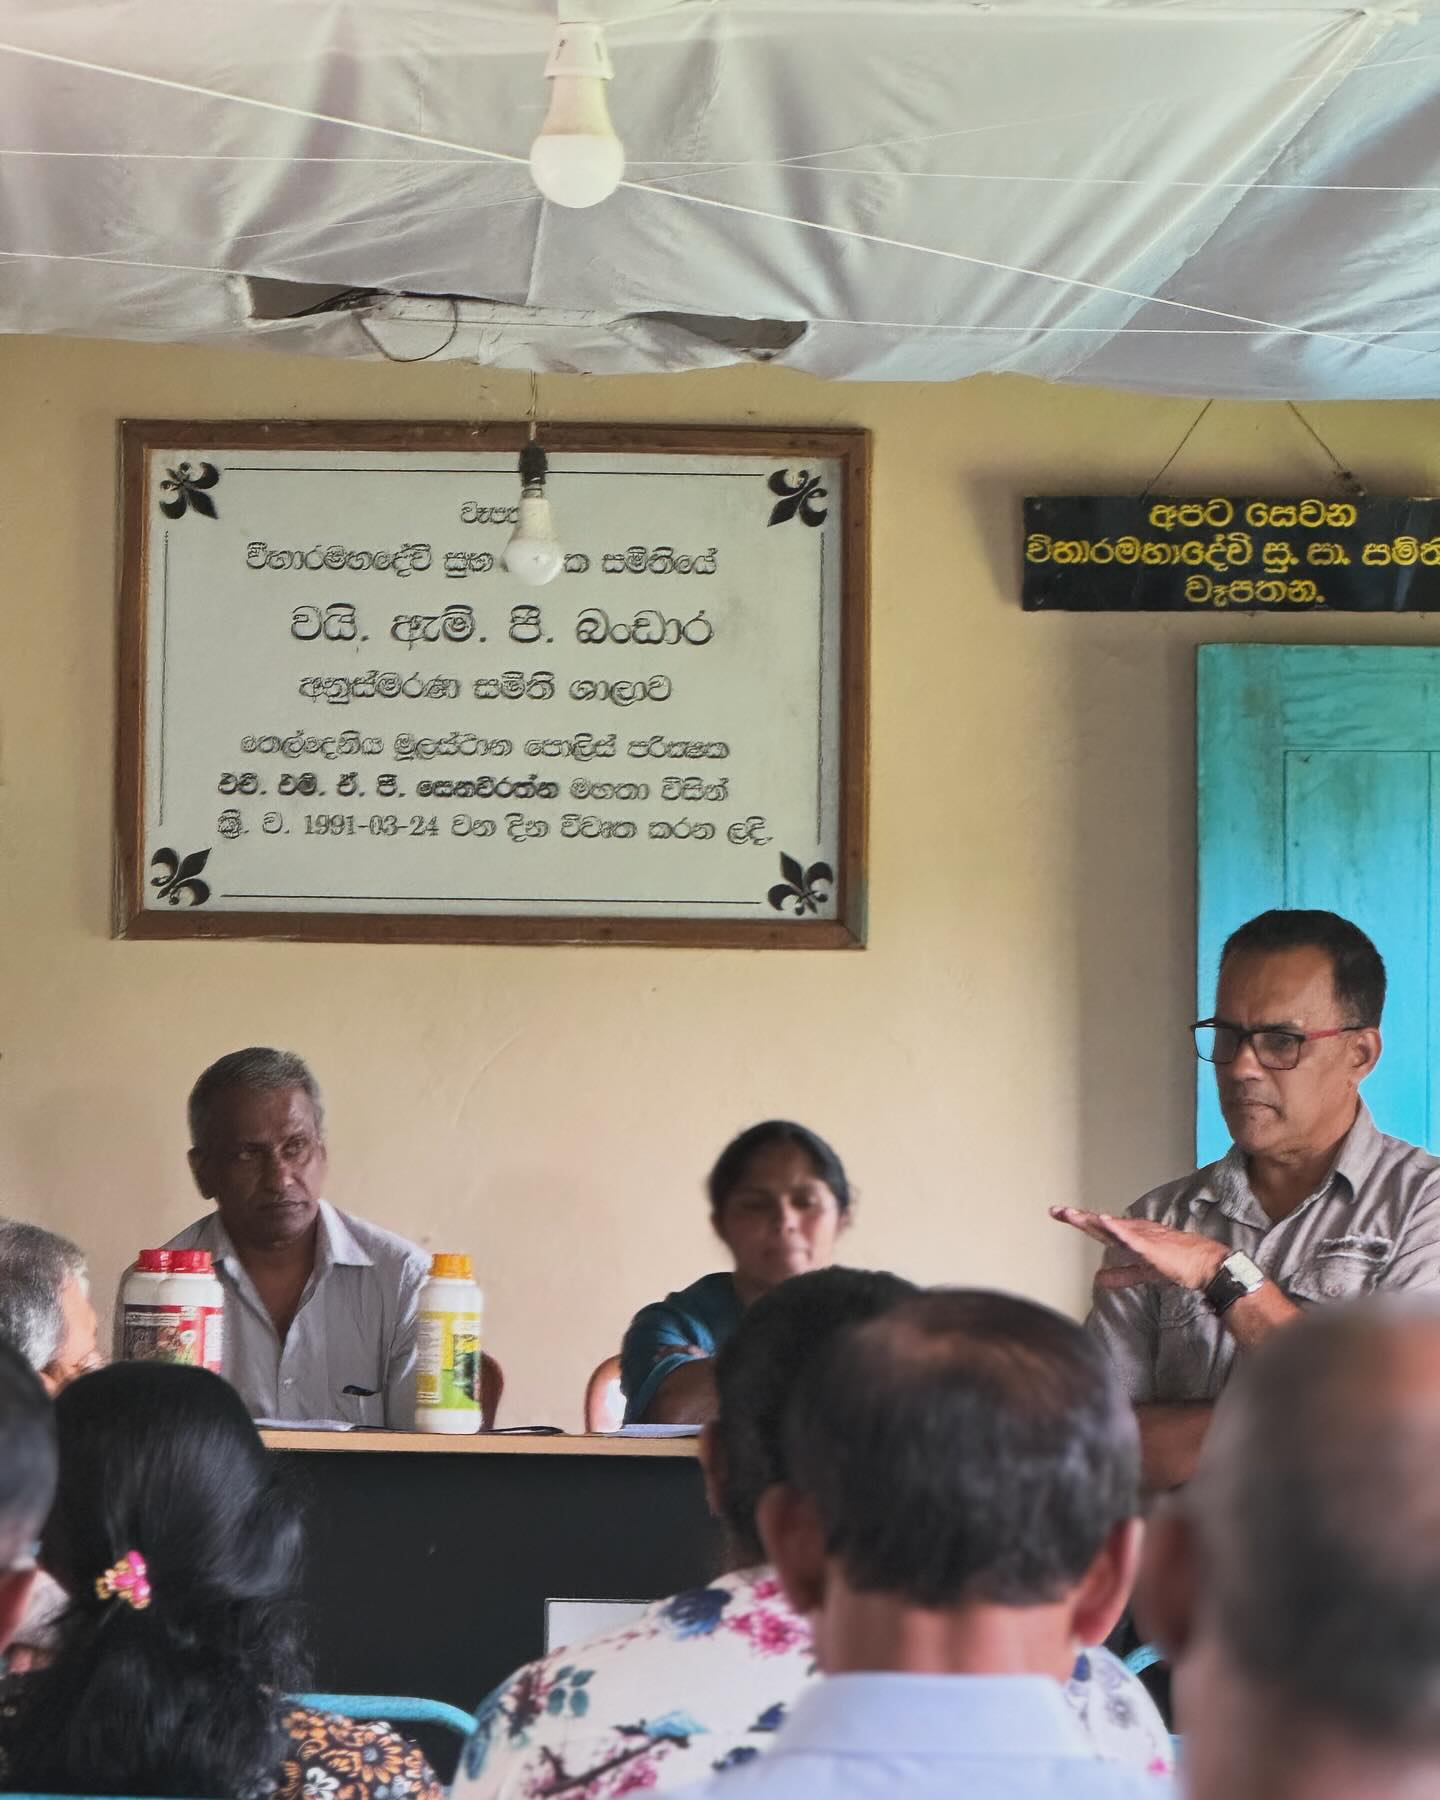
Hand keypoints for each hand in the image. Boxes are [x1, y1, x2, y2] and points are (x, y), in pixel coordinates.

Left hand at [1050, 1206, 1228, 1292]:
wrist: (1204, 1267)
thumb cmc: (1177, 1265)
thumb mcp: (1142, 1272)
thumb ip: (1120, 1274)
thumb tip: (1098, 1279)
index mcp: (1130, 1238)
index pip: (1100, 1229)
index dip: (1080, 1221)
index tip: (1059, 1214)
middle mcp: (1133, 1232)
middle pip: (1100, 1224)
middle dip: (1078, 1217)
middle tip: (1056, 1210)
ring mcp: (1143, 1237)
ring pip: (1112, 1227)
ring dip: (1092, 1220)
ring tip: (1071, 1214)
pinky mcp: (1153, 1246)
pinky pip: (1133, 1237)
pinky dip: (1118, 1228)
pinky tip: (1105, 1221)